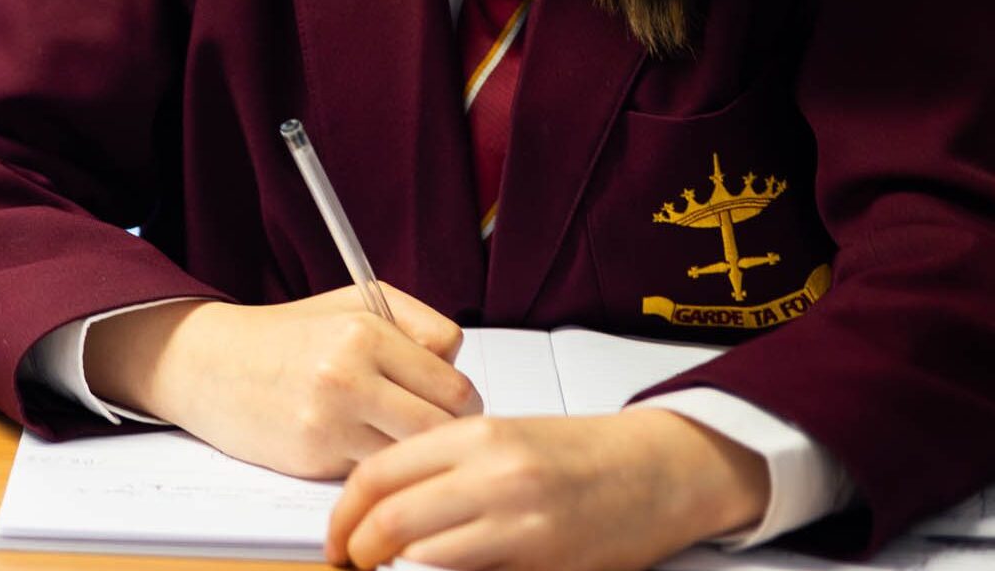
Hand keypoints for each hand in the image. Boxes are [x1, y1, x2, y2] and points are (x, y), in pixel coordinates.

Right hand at [84, 285, 478, 477]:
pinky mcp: (314, 456)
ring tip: (392, 434)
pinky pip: (373, 471)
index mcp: (364, 331)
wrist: (211, 364)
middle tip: (432, 428)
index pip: (454, 382)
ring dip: (411, 452)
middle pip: (443, 425)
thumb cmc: (286, 335)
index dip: (460, 398)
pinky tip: (355, 443)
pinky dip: (374, 463)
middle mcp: (348, 374)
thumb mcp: (353, 303)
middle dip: (447, 432)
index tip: (448, 401)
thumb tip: (458, 364)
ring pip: (412, 455)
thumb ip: (415, 324)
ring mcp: (329, 420)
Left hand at [325, 407, 770, 569]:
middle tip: (351, 564)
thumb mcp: (501, 438)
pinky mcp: (547, 561)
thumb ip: (442, 466)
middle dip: (357, 553)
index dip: (342, 515)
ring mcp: (522, 524)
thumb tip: (378, 509)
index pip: (377, 476)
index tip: (335, 539)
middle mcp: (493, 476)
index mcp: (474, 436)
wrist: (659, 468)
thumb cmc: (578, 453)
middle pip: (390, 522)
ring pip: (425, 559)